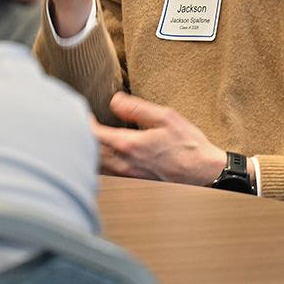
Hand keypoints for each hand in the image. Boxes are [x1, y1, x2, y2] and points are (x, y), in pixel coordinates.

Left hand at [92, 92, 227, 184]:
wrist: (204, 172)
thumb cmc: (188, 145)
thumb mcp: (166, 117)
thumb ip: (137, 109)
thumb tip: (115, 101)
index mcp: (130, 145)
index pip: (94, 134)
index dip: (83, 123)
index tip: (82, 113)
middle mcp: (125, 163)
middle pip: (90, 153)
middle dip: (82, 138)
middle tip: (79, 125)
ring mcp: (129, 175)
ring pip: (97, 167)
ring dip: (88, 153)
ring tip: (87, 140)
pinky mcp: (134, 182)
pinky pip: (108, 175)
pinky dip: (99, 165)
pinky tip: (102, 157)